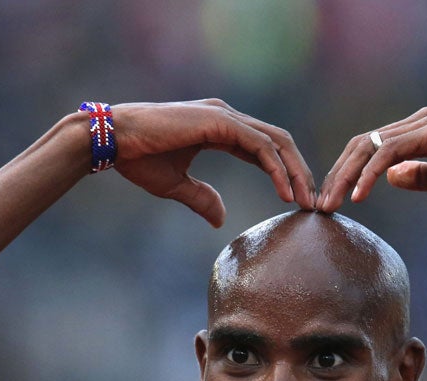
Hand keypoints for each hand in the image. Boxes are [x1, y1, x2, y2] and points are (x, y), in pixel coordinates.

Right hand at [110, 99, 314, 226]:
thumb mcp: (176, 185)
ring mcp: (225, 116)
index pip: (264, 149)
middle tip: (312, 203)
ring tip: (305, 201)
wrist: (114, 141)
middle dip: (299, 172)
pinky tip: (285, 192)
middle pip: (278, 143)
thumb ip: (201, 198)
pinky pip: (260, 146)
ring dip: (295, 172)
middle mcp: (227, 117)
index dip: (284, 173)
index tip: (296, 200)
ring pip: (276, 142)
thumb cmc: (138, 159)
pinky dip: (276, 169)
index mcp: (219, 128)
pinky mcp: (220, 121)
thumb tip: (220, 219)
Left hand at [317, 108, 426, 211]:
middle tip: (318, 206)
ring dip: (345, 177)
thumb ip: (423, 176)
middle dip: (336, 176)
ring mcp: (426, 124)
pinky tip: (358, 196)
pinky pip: (391, 151)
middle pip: (362, 145)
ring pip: (370, 146)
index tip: (332, 203)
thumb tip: (392, 177)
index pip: (370, 150)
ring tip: (330, 205)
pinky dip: (370, 174)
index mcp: (419, 133)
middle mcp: (418, 123)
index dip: (346, 175)